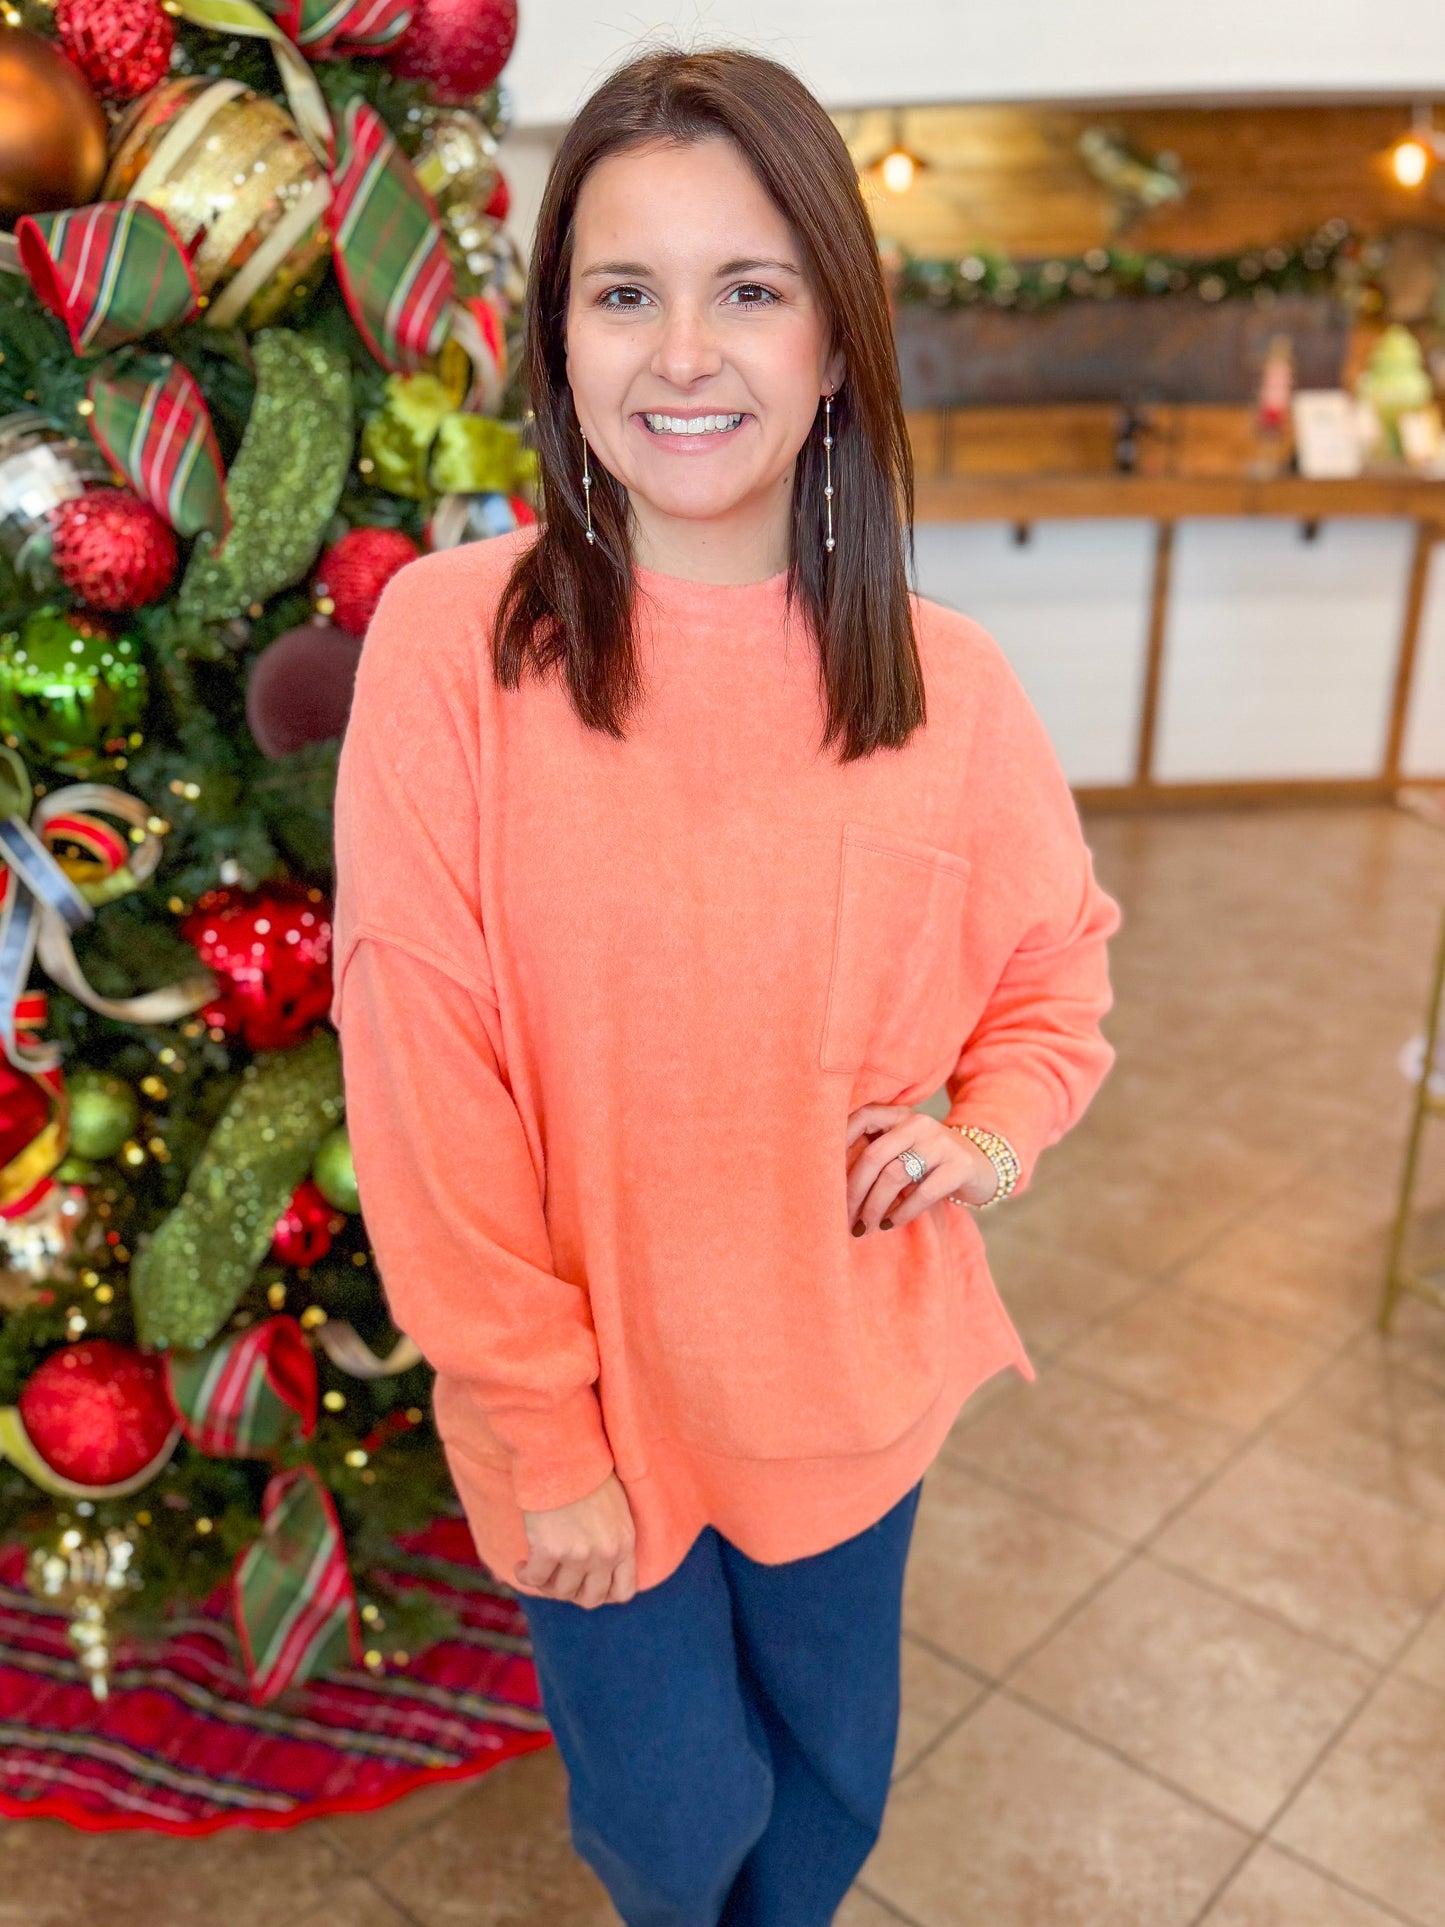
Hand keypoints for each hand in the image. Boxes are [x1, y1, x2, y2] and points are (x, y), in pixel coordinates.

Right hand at [514, 1470, 637, 1607]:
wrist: (566, 1454)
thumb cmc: (588, 1473)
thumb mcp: (615, 1508)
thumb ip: (611, 1537)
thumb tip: (596, 1562)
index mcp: (625, 1543)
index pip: (623, 1592)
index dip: (602, 1594)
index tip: (585, 1585)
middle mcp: (605, 1554)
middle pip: (590, 1599)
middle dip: (572, 1593)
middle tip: (558, 1578)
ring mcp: (578, 1554)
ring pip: (560, 1593)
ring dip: (546, 1584)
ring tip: (536, 1567)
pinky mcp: (549, 1549)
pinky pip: (534, 1580)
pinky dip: (525, 1576)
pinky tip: (521, 1564)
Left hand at [845, 1105, 997, 1233]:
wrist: (981, 1165)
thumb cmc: (929, 1162)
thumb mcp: (904, 1148)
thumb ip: (877, 1153)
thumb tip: (832, 1184)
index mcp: (900, 1116)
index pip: (864, 1117)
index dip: (840, 1139)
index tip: (824, 1171)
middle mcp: (918, 1124)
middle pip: (875, 1155)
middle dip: (854, 1190)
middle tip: (845, 1217)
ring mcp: (941, 1143)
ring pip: (896, 1175)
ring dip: (875, 1206)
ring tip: (865, 1226)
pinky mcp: (959, 1166)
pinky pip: (924, 1192)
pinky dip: (903, 1212)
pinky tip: (891, 1223)